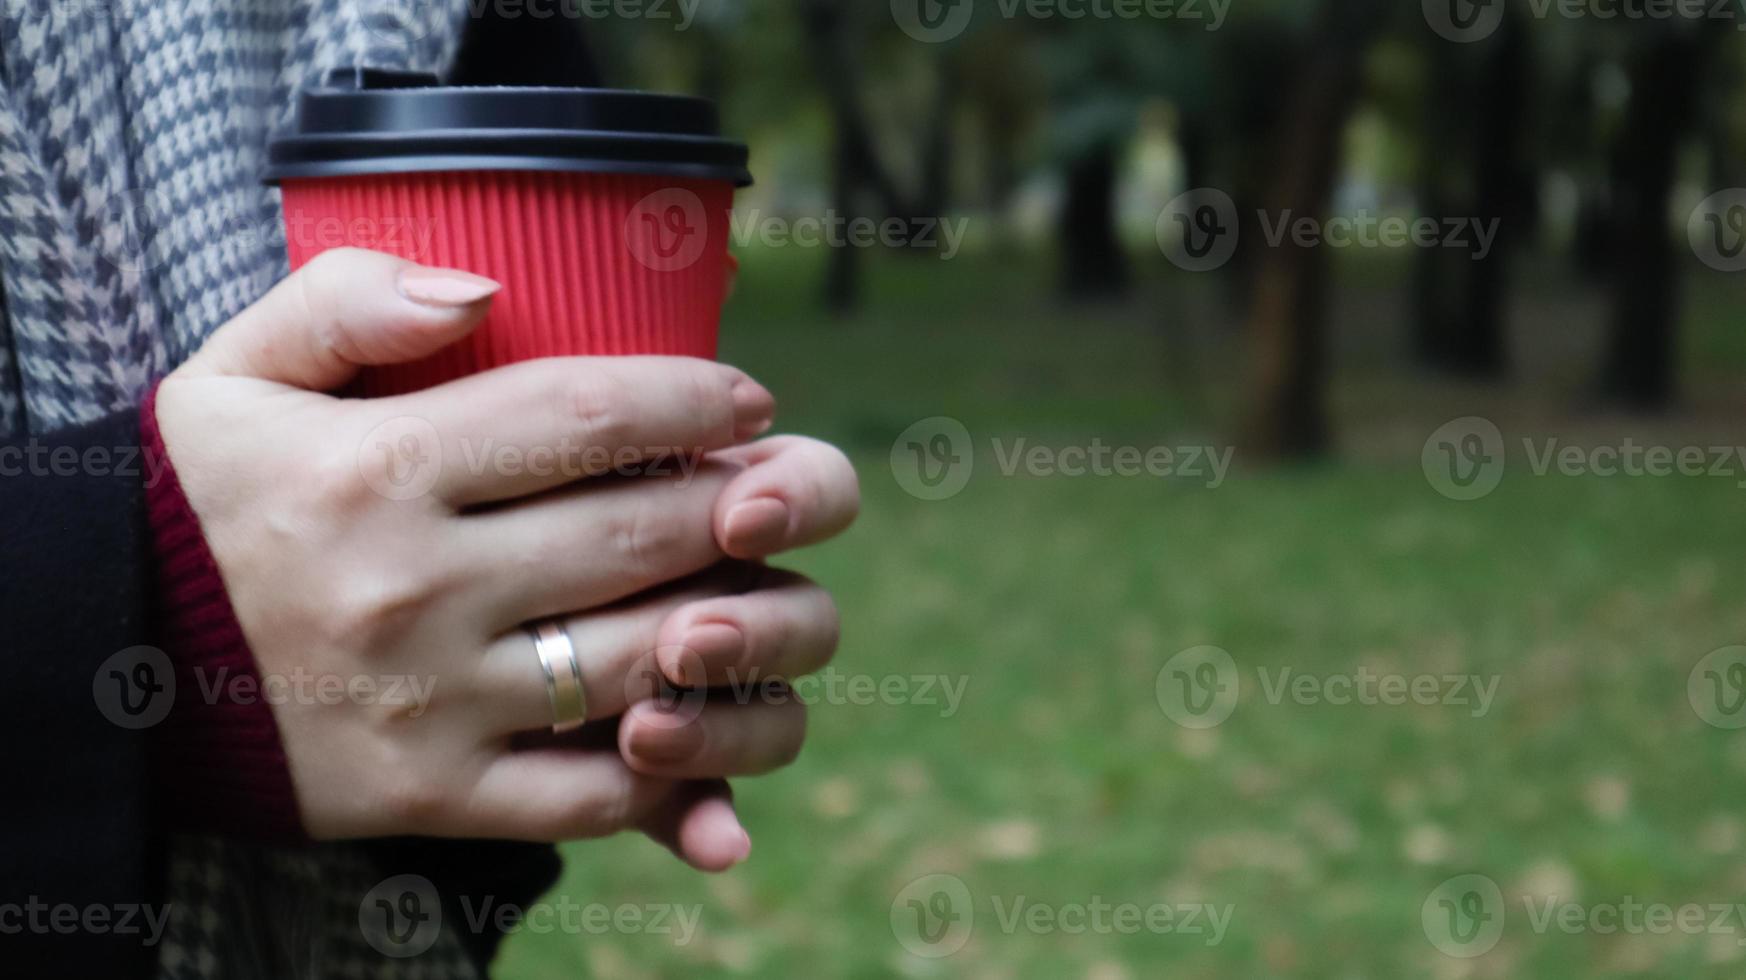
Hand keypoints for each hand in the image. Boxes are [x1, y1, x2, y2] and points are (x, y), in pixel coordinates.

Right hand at [154, 248, 857, 869]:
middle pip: (642, 531)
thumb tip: (484, 287)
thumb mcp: (234, 373)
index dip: (696, 397)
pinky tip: (699, 708)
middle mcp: (415, 586)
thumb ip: (349, 299)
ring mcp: (431, 701)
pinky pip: (590, 789)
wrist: (113, 669)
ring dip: (734, 619)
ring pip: (640, 657)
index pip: (587, 413)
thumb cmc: (201, 505)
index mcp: (378, 469)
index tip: (746, 398)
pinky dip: (670, 756)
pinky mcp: (434, 794)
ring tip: (759, 581)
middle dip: (743, 501)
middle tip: (779, 487)